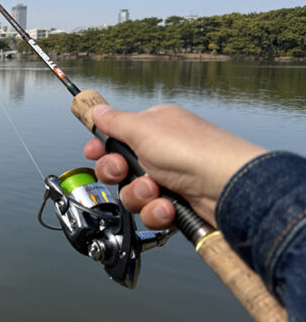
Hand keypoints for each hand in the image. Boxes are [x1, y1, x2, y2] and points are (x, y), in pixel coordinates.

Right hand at [83, 104, 266, 229]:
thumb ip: (114, 121)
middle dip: (116, 173)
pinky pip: (151, 212)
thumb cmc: (192, 151)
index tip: (93, 152)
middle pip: (119, 168)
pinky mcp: (177, 205)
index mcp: (154, 129)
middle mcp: (162, 153)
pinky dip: (157, 211)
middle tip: (122, 171)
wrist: (229, 188)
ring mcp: (170, 180)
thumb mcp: (143, 128)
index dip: (102, 147)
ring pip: (132, 193)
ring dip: (138, 195)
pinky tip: (169, 207)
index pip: (117, 136)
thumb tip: (96, 109)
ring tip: (156, 191)